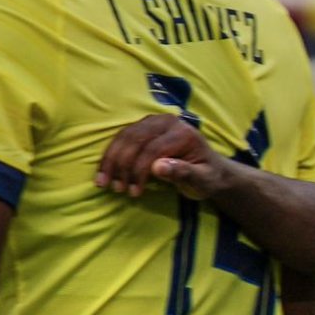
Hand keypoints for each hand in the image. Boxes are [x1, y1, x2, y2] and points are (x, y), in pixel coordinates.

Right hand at [97, 110, 234, 199]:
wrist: (210, 170)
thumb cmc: (207, 176)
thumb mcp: (203, 180)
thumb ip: (184, 173)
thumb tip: (158, 167)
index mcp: (184, 133)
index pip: (154, 149)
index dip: (140, 171)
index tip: (134, 191)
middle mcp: (168, 122)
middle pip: (136, 140)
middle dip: (122, 166)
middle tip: (117, 189)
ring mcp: (153, 122)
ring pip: (124, 137)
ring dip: (111, 160)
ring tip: (104, 183)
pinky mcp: (143, 127)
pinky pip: (121, 138)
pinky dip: (110, 155)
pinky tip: (103, 172)